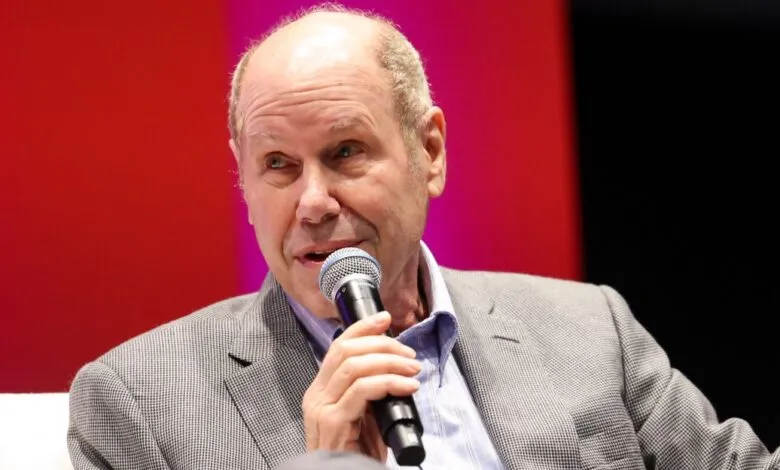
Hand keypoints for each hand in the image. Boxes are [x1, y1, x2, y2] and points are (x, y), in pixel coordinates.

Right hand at [301, 311, 420, 461]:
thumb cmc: (357, 454)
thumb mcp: (364, 415)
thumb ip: (370, 391)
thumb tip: (396, 365)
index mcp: (321, 389)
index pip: (338, 346)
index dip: (362, 328)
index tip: (385, 318)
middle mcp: (316, 395)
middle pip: (345, 350)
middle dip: (382, 345)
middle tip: (409, 354)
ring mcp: (321, 408)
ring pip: (354, 366)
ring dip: (389, 362)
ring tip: (413, 371)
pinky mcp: (332, 422)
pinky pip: (362, 390)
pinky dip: (389, 382)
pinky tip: (408, 388)